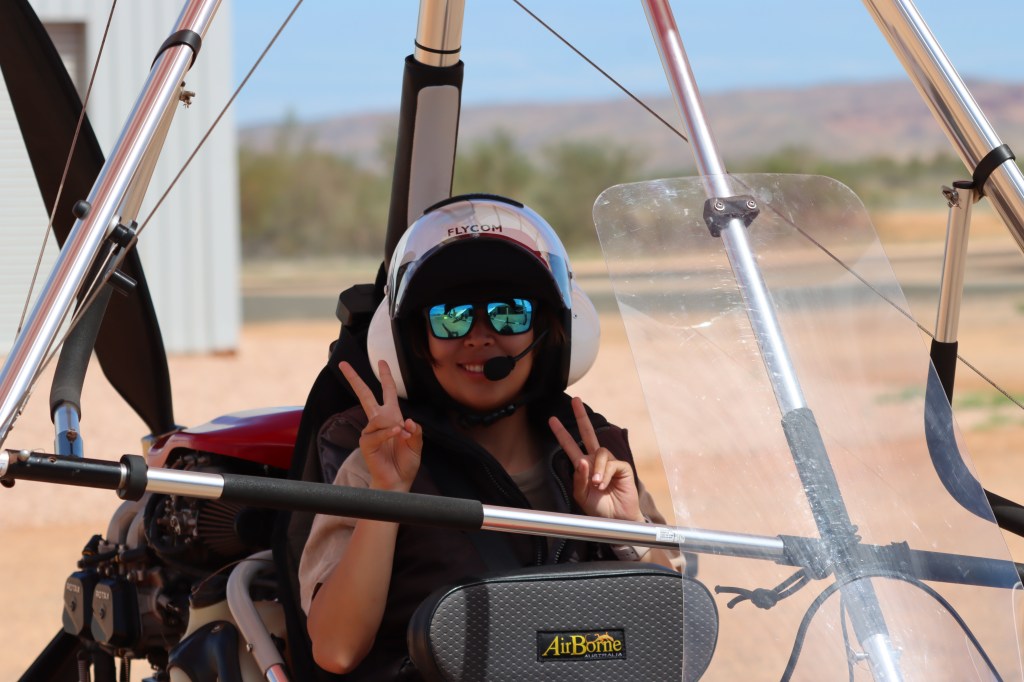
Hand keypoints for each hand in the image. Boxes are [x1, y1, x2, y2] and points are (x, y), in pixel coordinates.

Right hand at [340, 360, 421, 491]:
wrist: (397, 481)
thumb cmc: (406, 463)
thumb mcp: (417, 445)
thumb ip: (415, 432)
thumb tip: (408, 420)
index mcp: (392, 418)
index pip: (387, 392)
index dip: (385, 377)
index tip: (381, 361)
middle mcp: (379, 422)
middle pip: (365, 395)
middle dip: (355, 379)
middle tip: (343, 364)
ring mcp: (370, 432)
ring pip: (379, 418)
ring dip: (393, 425)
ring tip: (402, 437)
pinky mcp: (366, 443)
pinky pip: (378, 432)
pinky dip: (389, 433)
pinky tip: (397, 434)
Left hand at [548, 397, 643, 521]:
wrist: (615, 521)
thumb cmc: (598, 508)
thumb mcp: (581, 495)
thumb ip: (579, 479)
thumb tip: (582, 461)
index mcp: (583, 466)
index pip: (571, 446)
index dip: (562, 434)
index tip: (552, 420)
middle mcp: (595, 461)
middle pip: (588, 433)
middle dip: (581, 417)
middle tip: (575, 401)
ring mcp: (609, 463)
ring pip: (600, 452)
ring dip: (596, 469)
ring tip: (596, 484)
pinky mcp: (622, 468)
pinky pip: (612, 464)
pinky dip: (605, 474)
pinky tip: (603, 484)